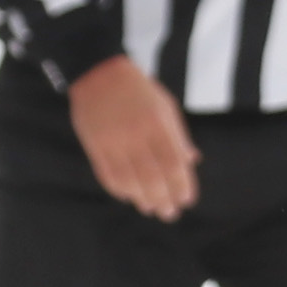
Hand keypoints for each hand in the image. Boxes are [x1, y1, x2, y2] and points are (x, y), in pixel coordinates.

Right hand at [68, 57, 198, 220]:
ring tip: (150, 208)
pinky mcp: (93, 144)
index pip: (174, 164)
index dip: (182, 186)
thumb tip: (193, 161)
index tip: (186, 201)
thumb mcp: (166, 106)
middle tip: (170, 214)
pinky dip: (119, 189)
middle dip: (163, 200)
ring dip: (141, 199)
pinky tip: (128, 196)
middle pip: (152, 177)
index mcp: (157, 123)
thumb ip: (178, 135)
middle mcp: (135, 133)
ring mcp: (112, 140)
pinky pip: (107, 174)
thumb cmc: (139, 90)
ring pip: (128, 180)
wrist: (98, 72)